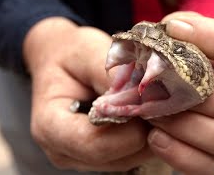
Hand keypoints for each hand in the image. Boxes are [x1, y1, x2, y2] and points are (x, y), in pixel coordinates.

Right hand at [24, 17, 151, 171]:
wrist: (61, 61)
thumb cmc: (71, 54)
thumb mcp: (87, 53)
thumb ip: (112, 75)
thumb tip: (143, 96)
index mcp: (50, 125)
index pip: (93, 144)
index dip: (129, 130)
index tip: (152, 106)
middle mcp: (63, 150)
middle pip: (116, 158)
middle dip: (144, 133)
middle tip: (163, 104)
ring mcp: (81, 156)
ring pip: (129, 159)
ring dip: (148, 136)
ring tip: (156, 106)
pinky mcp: (99, 155)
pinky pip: (130, 155)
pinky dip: (145, 138)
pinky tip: (148, 114)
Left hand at [147, 12, 213, 174]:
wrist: (194, 87)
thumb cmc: (196, 59)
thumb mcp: (195, 38)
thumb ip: (187, 32)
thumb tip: (167, 38)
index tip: (175, 31)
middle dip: (202, 94)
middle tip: (163, 84)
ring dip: (187, 126)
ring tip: (153, 112)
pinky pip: (208, 166)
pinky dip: (179, 153)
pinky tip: (155, 136)